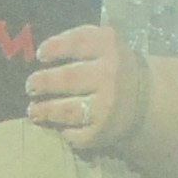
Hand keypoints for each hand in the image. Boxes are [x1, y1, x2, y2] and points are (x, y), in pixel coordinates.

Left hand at [26, 24, 146, 152]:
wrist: (146, 100)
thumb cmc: (112, 68)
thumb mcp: (104, 46)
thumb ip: (75, 44)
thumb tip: (35, 54)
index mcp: (110, 49)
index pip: (78, 43)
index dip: (56, 48)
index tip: (40, 55)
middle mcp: (110, 77)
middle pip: (69, 78)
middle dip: (43, 82)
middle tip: (31, 86)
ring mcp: (107, 106)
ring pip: (67, 110)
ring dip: (45, 110)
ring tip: (33, 110)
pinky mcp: (102, 132)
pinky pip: (74, 133)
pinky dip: (61, 130)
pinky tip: (55, 125)